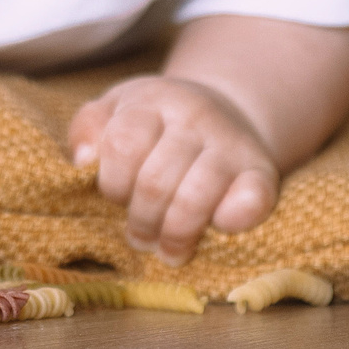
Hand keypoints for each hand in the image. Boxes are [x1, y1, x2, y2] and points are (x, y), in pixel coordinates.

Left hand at [68, 76, 279, 264]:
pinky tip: (217, 228)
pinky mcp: (263, 173)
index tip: (117, 198)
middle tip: (140, 237)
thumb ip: (89, 128)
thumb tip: (84, 162)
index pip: (123, 145)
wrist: (227, 112)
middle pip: (154, 181)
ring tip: (167, 249)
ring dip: (174, 234)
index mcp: (153, 99)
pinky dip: (231, 222)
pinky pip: (250, 202)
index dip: (113, 183)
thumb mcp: (117, 111)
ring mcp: (231, 143)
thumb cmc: (158, 124)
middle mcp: (195, 115)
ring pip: (193, 199)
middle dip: (141, 220)